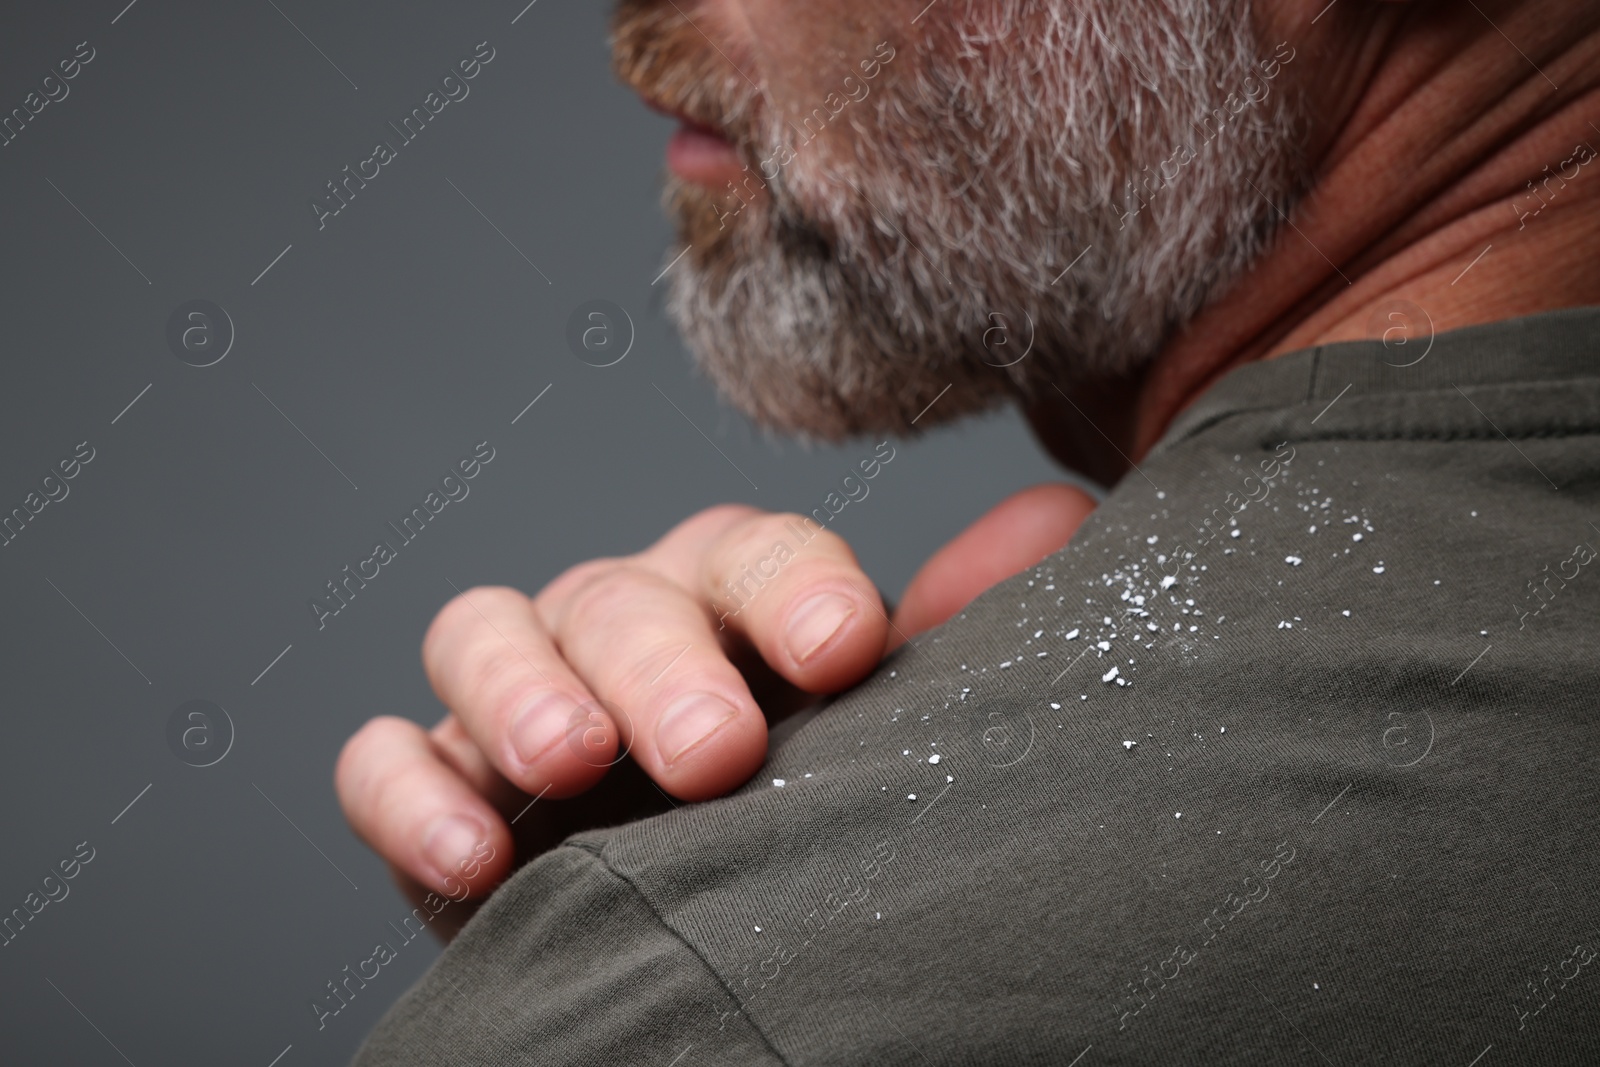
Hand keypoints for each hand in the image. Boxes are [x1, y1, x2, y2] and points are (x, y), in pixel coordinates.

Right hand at [336, 484, 1092, 927]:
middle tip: (714, 752)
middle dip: (660, 665)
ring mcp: (519, 699)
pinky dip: (407, 791)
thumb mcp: (889, 731)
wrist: (715, 942)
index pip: (756, 552)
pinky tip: (469, 858)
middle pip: (619, 596)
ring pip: (482, 632)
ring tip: (569, 767)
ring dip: (520, 693)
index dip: (793, 587)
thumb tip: (1055, 519)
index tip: (843, 653)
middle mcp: (622, 627)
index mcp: (737, 600)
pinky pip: (384, 756)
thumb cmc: (809, 812)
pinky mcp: (440, 786)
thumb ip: (962, 635)